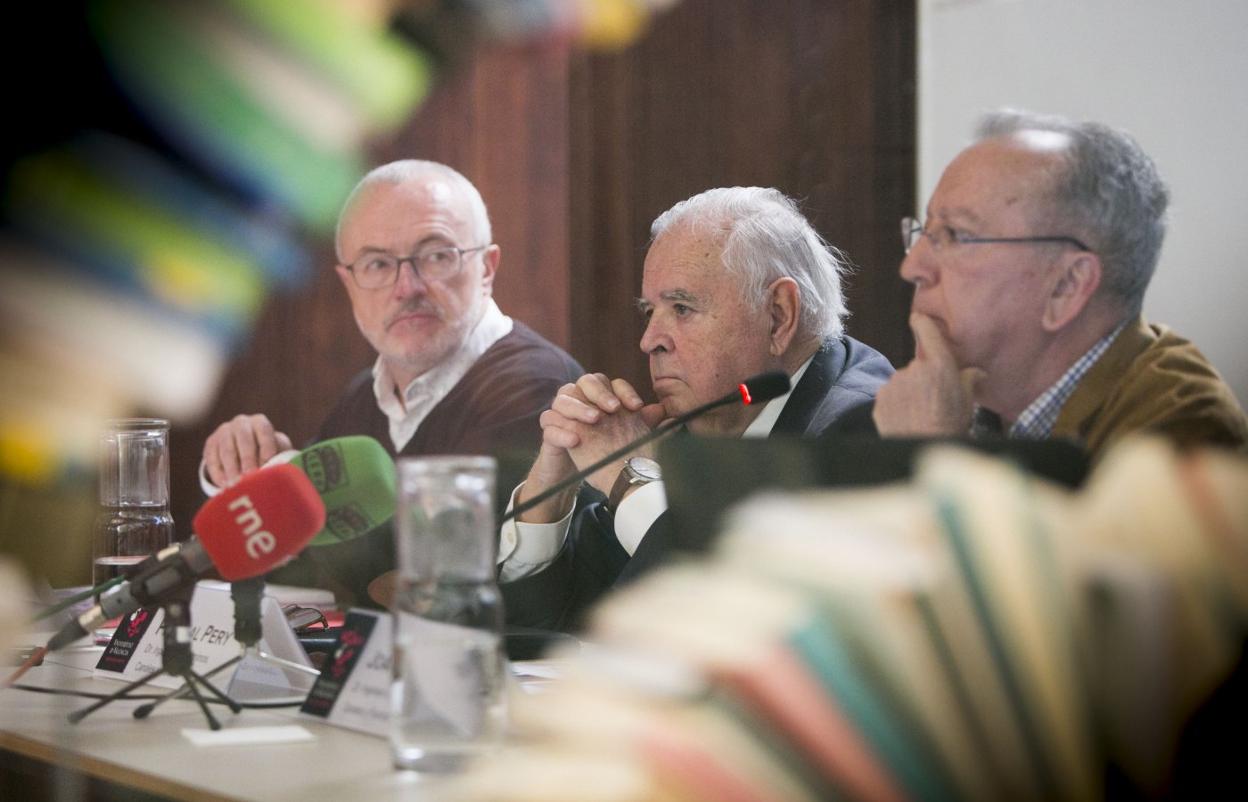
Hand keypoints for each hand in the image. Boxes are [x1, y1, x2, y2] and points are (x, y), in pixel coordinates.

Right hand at [203, 414, 292, 487]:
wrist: (247, 450)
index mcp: (260, 423)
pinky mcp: (211, 444)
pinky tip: (225, 486)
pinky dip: (218, 474)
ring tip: (237, 485)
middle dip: (248, 460)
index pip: (264, 431)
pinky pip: (213, 459)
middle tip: (250, 477)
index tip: (267, 464)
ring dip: (232, 470)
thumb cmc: (268, 453)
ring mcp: (224, 432)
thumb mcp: (277, 451)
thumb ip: (280, 457)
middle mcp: (241, 423)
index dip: (266, 447)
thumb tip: (280, 470)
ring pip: (227, 451)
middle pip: (244, 440)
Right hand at [517, 375, 665, 521]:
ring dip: (579, 407)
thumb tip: (663, 411)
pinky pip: (548, 422)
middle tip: (614, 409)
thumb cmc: (607, 451)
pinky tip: (575, 440)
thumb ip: (643, 423)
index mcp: (600, 396)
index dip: (624, 392)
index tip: (638, 408)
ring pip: (562, 398)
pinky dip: (561, 431)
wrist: (582, 473)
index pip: (611, 382)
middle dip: (600, 393)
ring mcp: (561, 413)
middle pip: (585, 382)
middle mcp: (580, 398)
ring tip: (595, 420)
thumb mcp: (627, 437)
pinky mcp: (548, 430)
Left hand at [873, 314, 984, 435]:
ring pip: (902, 382)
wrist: (924, 448)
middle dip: (923, 377)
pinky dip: (896, 404)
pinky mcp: (880, 399)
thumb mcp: (967, 400)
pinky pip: (889, 396)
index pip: (927, 331)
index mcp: (938, 364)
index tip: (917, 318)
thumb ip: (969, 379)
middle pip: (917, 365)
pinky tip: (907, 418)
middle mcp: (913, 368)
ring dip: (909, 391)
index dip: (921, 322)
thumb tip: (978, 372)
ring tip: (920, 412)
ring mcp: (894, 383)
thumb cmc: (951, 424)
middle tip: (932, 399)